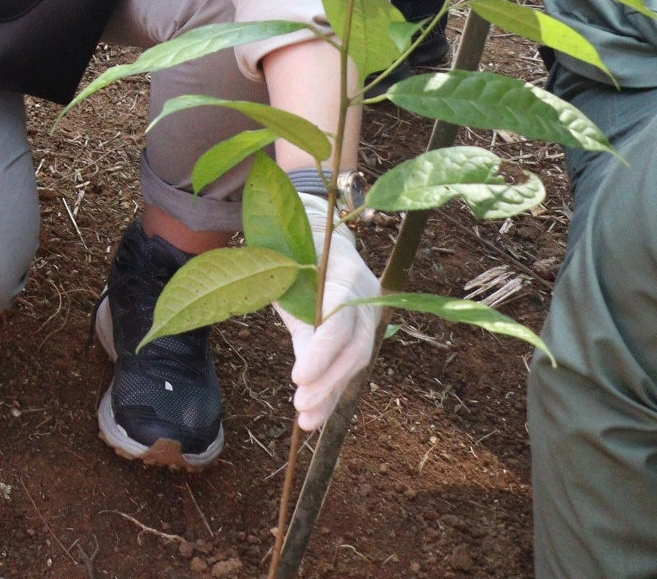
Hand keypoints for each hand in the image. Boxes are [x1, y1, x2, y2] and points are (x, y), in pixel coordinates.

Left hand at [276, 193, 379, 430]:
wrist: (318, 236)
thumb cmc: (295, 252)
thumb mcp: (288, 273)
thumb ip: (296, 308)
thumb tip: (301, 359)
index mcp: (347, 273)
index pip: (341, 320)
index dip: (322, 351)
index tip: (298, 377)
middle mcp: (367, 299)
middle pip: (354, 348)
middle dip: (328, 381)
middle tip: (300, 406)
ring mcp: (368, 317)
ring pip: (354, 362)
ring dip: (330, 394)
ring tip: (306, 421)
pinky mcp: (359, 333)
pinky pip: (348, 365)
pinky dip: (331, 392)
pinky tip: (315, 417)